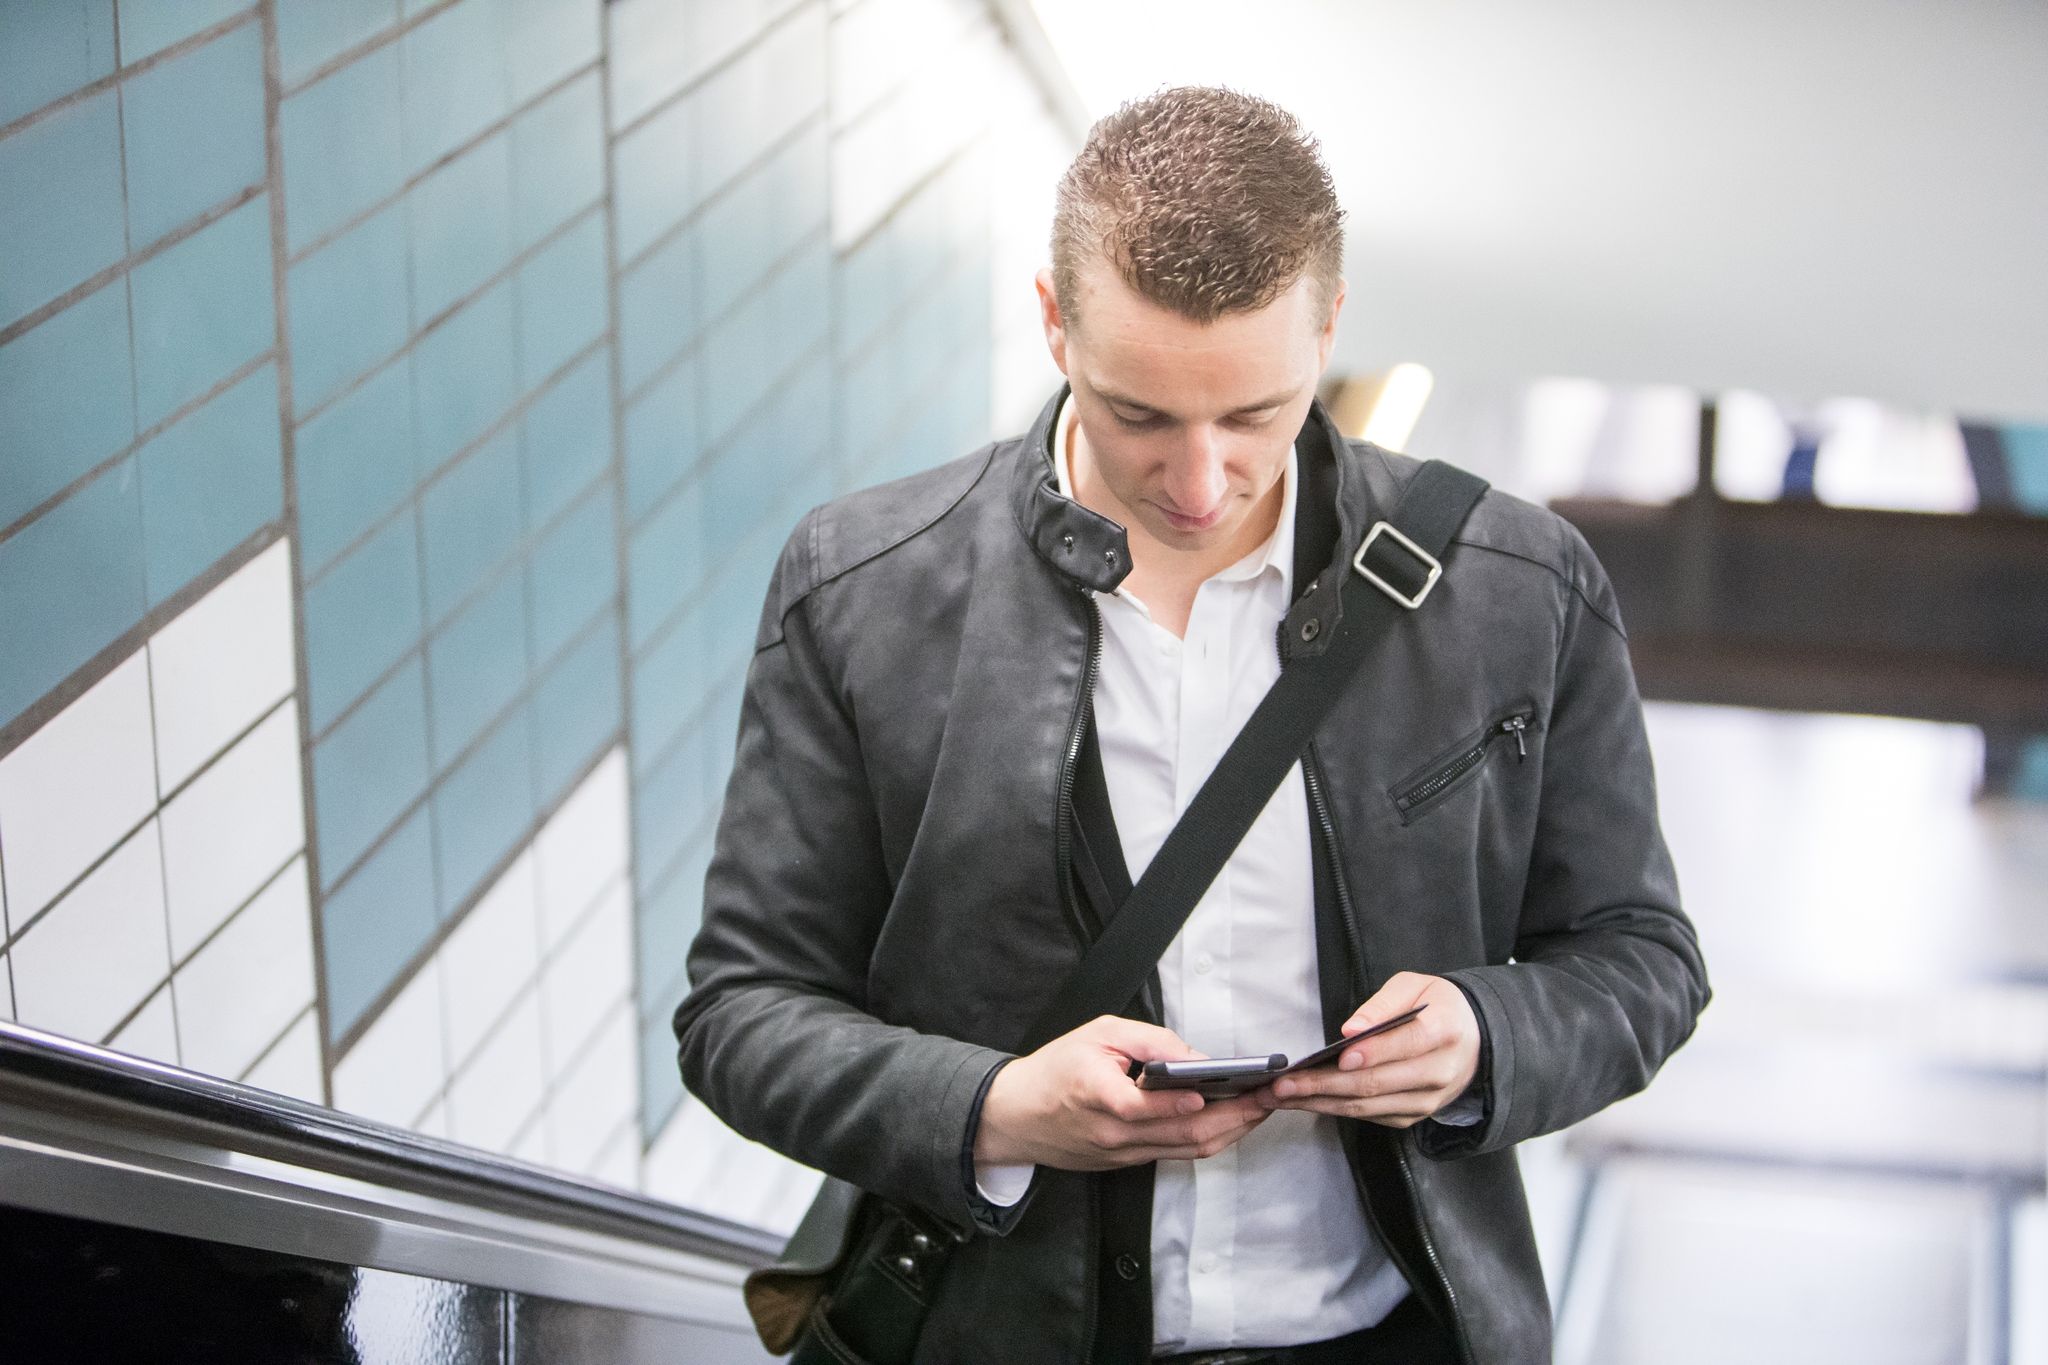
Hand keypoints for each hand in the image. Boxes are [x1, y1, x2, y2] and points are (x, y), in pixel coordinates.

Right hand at [974, 1015, 1269, 1170]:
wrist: (1016, 1116)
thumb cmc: (1056, 1069)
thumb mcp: (1096, 1033)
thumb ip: (1147, 1041)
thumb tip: (1195, 1057)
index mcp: (1096, 1093)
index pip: (1140, 1106)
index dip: (1178, 1104)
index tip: (1213, 1091)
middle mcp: (1113, 1132)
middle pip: (1183, 1134)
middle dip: (1235, 1115)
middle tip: (1270, 1095)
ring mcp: (1122, 1153)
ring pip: (1188, 1150)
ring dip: (1232, 1130)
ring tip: (1263, 1107)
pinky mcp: (1129, 1163)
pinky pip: (1178, 1154)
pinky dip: (1211, 1139)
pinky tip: (1233, 1120)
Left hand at [1253, 973, 1479, 1127]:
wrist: (1474, 1040)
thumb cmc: (1437, 1007)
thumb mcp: (1415, 986)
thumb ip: (1383, 1005)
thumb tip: (1351, 1030)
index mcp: (1444, 1032)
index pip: (1404, 1045)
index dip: (1371, 1053)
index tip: (1338, 1056)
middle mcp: (1438, 1072)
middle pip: (1376, 1083)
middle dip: (1323, 1085)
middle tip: (1282, 1084)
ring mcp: (1426, 1100)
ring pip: (1367, 1106)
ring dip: (1319, 1103)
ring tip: (1279, 1097)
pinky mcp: (1412, 1115)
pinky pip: (1369, 1117)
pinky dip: (1333, 1110)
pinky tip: (1304, 1101)